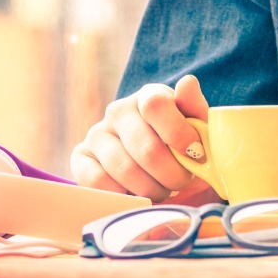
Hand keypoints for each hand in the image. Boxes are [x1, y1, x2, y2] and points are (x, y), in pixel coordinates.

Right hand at [71, 75, 212, 202]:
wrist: (155, 170)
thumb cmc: (179, 146)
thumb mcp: (196, 128)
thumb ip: (195, 108)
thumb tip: (187, 83)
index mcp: (148, 96)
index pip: (155, 105)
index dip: (178, 134)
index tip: (196, 155)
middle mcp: (118, 110)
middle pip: (146, 148)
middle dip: (172, 174)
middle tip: (181, 182)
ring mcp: (96, 134)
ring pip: (125, 169)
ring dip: (152, 189)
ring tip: (163, 190)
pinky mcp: (81, 158)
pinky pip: (99, 182)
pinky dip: (124, 194)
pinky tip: (137, 193)